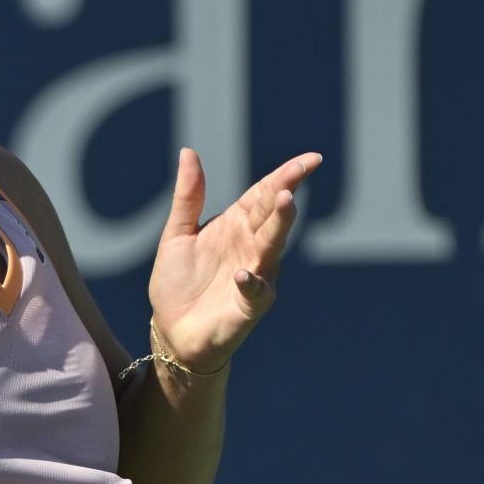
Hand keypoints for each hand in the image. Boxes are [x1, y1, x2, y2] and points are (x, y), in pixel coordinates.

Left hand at [147, 147, 319, 371]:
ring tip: (285, 202)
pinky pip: (254, 292)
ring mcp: (256, 274)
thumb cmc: (179, 283)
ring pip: (270, 246)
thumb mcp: (177, 234)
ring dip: (278, 225)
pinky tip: (243, 274)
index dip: (286, 175)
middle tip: (298, 172)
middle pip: (272, 214)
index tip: (311, 159)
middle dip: (285, 192)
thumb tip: (188, 152)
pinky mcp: (250, 305)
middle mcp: (252, 246)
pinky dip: (250, 282)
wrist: (173, 331)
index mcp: (237, 225)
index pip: (265, 194)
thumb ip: (188, 197)